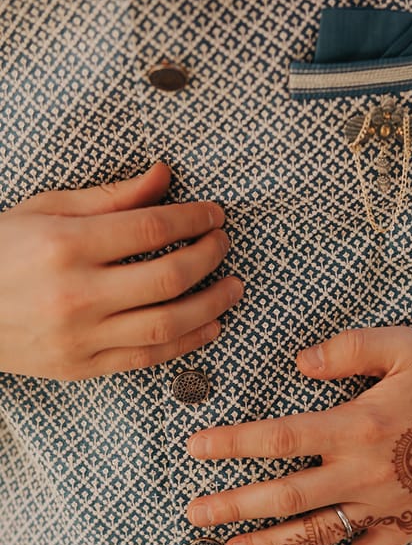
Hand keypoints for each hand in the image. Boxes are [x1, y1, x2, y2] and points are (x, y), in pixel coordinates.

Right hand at [0, 162, 241, 379]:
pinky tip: (209, 325)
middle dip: (209, 257)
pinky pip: (147, 357)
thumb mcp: (46, 210)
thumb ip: (111, 198)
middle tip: (224, 244)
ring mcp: (80, 337)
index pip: (151, 229)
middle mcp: (76, 294)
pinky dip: (186, 342)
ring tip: (233, 288)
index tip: (214, 214)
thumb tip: (164, 176)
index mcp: (65, 245)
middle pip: (168, 277)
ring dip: (211, 305)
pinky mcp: (81, 367)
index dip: (193, 219)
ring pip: (167, 325)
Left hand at [185, 327, 411, 544]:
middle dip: (234, 505)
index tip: (196, 448)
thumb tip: (299, 362)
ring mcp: (385, 504)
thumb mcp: (400, 345)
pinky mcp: (407, 523)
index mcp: (358, 425)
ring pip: (315, 532)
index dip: (233, 444)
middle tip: (194, 514)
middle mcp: (365, 472)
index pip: (280, 438)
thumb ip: (345, 350)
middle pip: (285, 495)